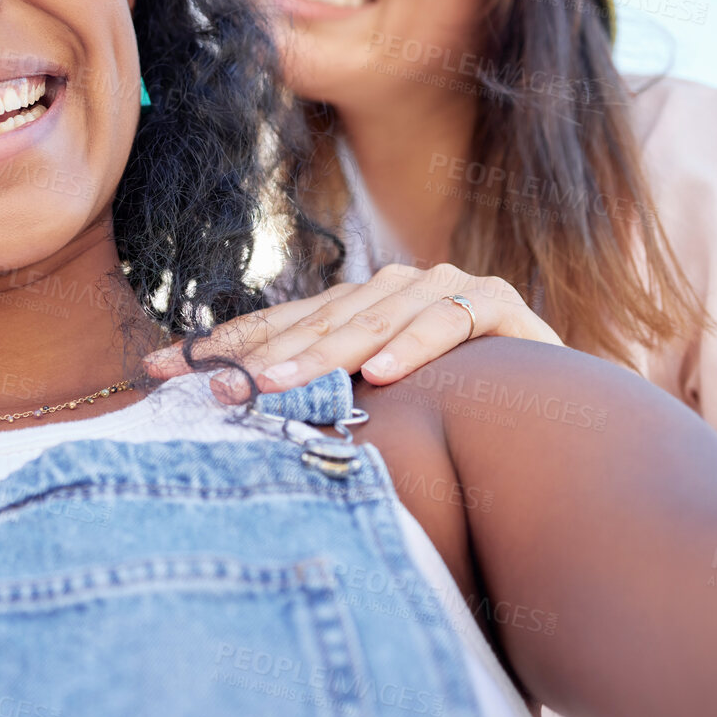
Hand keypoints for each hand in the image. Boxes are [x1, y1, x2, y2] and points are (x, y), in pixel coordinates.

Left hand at [142, 263, 562, 403]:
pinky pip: (455, 321)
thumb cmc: (459, 416)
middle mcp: (394, 288)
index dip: (217, 346)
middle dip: (263, 356)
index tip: (154, 372)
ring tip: (280, 384)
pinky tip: (385, 373)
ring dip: (328, 351)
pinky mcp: (500, 303)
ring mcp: (446, 289)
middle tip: (218, 390)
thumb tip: (224, 429)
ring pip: (374, 318)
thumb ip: (316, 406)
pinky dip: (420, 345)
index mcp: (354, 309)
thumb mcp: (376, 412)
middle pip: (316, 321)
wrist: (563, 417)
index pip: (275, 324)